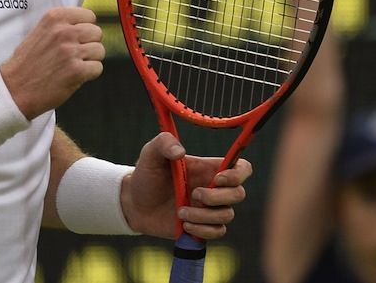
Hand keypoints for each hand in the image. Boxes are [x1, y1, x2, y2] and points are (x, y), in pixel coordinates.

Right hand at [0, 7, 104, 119]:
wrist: (14, 89)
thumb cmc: (27, 63)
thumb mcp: (40, 32)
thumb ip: (61, 25)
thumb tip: (86, 23)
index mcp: (54, 17)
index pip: (89, 15)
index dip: (85, 28)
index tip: (77, 38)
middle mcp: (63, 31)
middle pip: (97, 32)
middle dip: (90, 44)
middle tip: (76, 54)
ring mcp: (70, 51)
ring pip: (100, 51)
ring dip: (90, 60)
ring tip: (73, 65)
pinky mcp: (76, 71)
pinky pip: (98, 68)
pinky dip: (89, 74)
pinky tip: (75, 76)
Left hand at [120, 132, 251, 239]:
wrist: (134, 203)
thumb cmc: (147, 174)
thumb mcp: (151, 153)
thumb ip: (164, 143)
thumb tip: (180, 151)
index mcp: (208, 168)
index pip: (241, 168)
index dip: (238, 174)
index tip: (219, 178)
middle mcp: (214, 188)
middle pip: (239, 194)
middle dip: (217, 197)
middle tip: (194, 194)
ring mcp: (210, 209)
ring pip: (227, 215)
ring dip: (204, 215)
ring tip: (181, 212)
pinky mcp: (203, 227)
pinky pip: (218, 232)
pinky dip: (202, 230)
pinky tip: (184, 224)